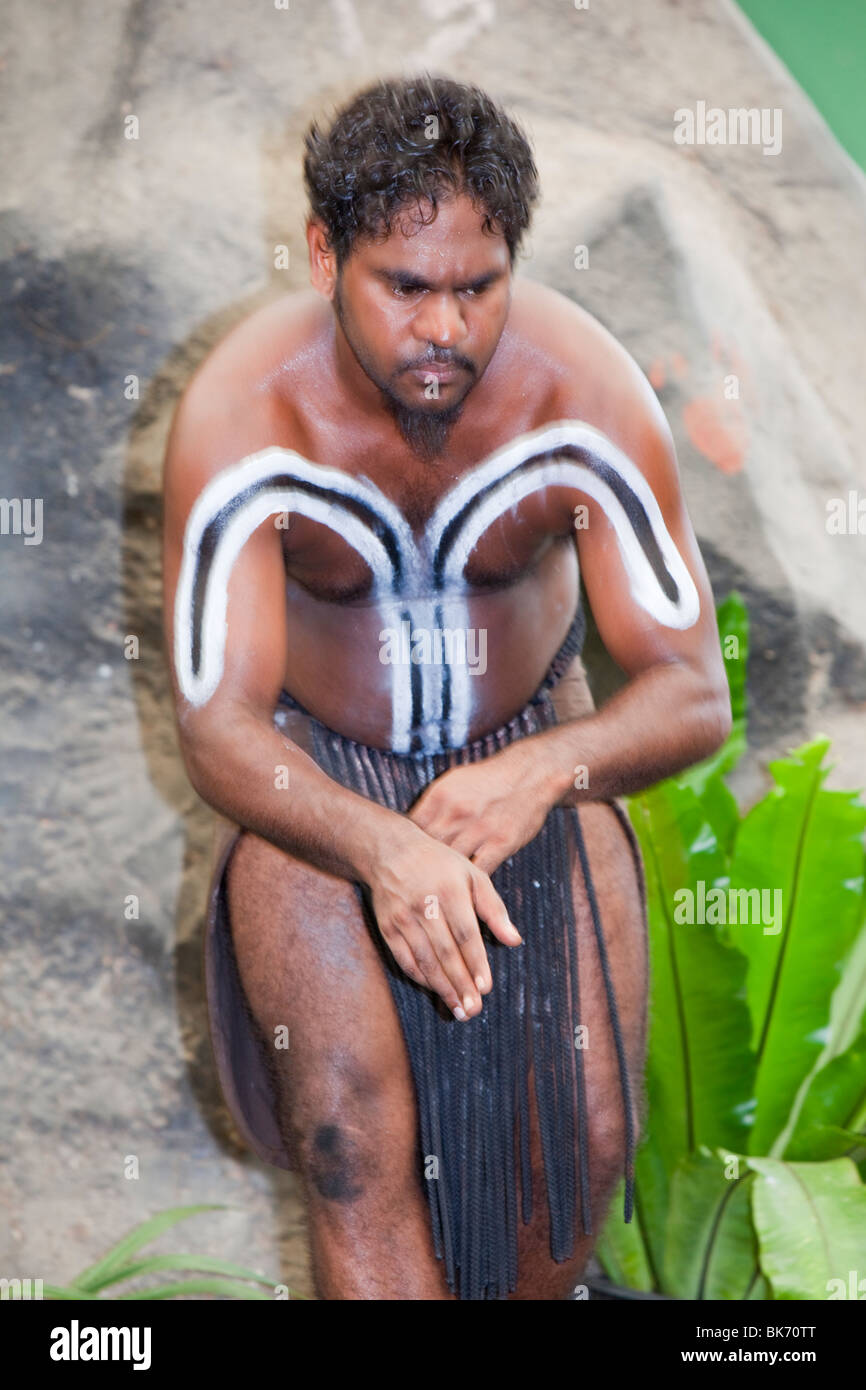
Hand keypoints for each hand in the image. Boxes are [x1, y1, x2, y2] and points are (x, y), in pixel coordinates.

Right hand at [364, 823, 522, 1020]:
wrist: (390, 851)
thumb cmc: (440, 864)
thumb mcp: (472, 876)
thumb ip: (494, 909)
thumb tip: (515, 941)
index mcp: (450, 891)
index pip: (465, 934)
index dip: (476, 963)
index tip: (486, 988)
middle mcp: (425, 905)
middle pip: (445, 952)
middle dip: (461, 984)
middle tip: (473, 1010)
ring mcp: (403, 918)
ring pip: (424, 960)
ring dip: (442, 988)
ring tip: (458, 1010)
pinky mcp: (387, 927)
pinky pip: (404, 958)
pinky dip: (420, 977)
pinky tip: (435, 990)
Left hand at [406, 740, 557, 875]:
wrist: (531, 773)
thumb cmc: (489, 780)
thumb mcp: (454, 781)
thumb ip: (433, 805)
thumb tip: (411, 826)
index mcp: (441, 795)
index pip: (413, 829)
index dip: (408, 847)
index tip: (408, 859)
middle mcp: (457, 812)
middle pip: (429, 849)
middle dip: (423, 866)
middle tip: (419, 882)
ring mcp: (479, 828)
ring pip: (451, 863)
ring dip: (445, 879)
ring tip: (439, 893)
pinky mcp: (501, 842)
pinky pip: (480, 871)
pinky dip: (471, 883)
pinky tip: (467, 889)